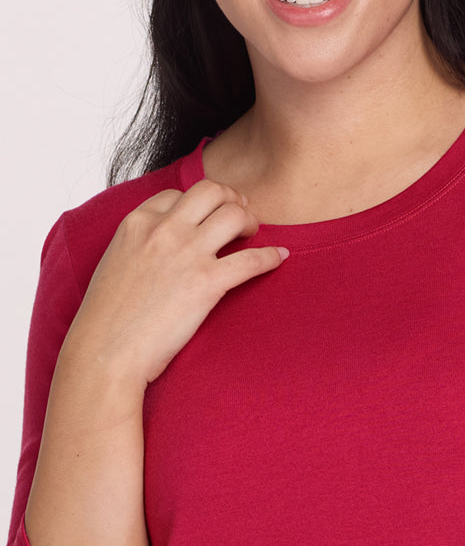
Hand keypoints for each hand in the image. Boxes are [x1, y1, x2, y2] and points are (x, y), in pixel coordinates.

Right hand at [60, 180, 287, 391]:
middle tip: (239, 215)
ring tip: (252, 234)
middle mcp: (164, 230)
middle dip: (230, 198)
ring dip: (249, 221)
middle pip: (211, 192)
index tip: (208, 215)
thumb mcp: (115, 263)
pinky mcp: (207, 282)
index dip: (197, 203)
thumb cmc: (105, 318)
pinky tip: (279, 258)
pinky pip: (252, 259)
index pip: (178, 194)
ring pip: (234, 215)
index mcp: (137, 223)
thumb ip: (139, 244)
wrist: (104, 353)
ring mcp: (187, 254)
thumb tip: (162, 244)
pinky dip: (270, 257)